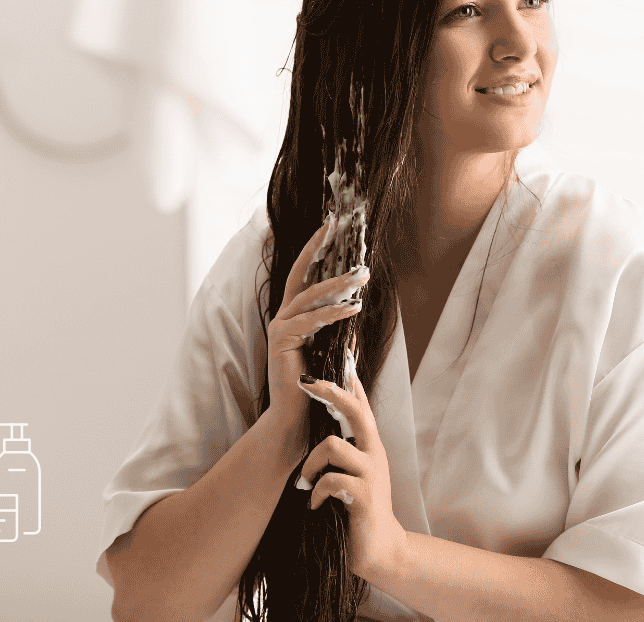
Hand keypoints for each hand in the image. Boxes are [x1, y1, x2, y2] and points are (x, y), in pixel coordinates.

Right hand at [266, 216, 368, 451]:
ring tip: (363, 276)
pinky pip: (312, 323)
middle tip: (341, 230)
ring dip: (339, 285)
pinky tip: (355, 308)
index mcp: (293, 316)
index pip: (304, 274)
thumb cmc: (313, 386)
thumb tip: (354, 314)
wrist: (294, 418)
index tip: (331, 225)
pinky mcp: (281, 342)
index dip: (314, 248)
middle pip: (302, 276)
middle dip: (321, 251)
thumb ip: (337, 332)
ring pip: (310, 297)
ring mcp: (280, 328)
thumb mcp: (330, 351)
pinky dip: (335, 314)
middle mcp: (283, 317)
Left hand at [295, 369, 406, 581]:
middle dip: (329, 392)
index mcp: (370, 445)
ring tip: (305, 482)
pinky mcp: (364, 496)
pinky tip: (314, 504)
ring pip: (333, 445)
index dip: (350, 380)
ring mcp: (371, 474)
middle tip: (304, 382)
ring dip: (311, 463)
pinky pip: (331, 481)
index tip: (341, 354)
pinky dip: (316, 492)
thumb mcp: (354, 473)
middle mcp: (374, 453)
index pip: (362, 404)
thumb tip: (323, 426)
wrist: (379, 549)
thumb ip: (344, 448)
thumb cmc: (359, 508)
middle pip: (355, 410)